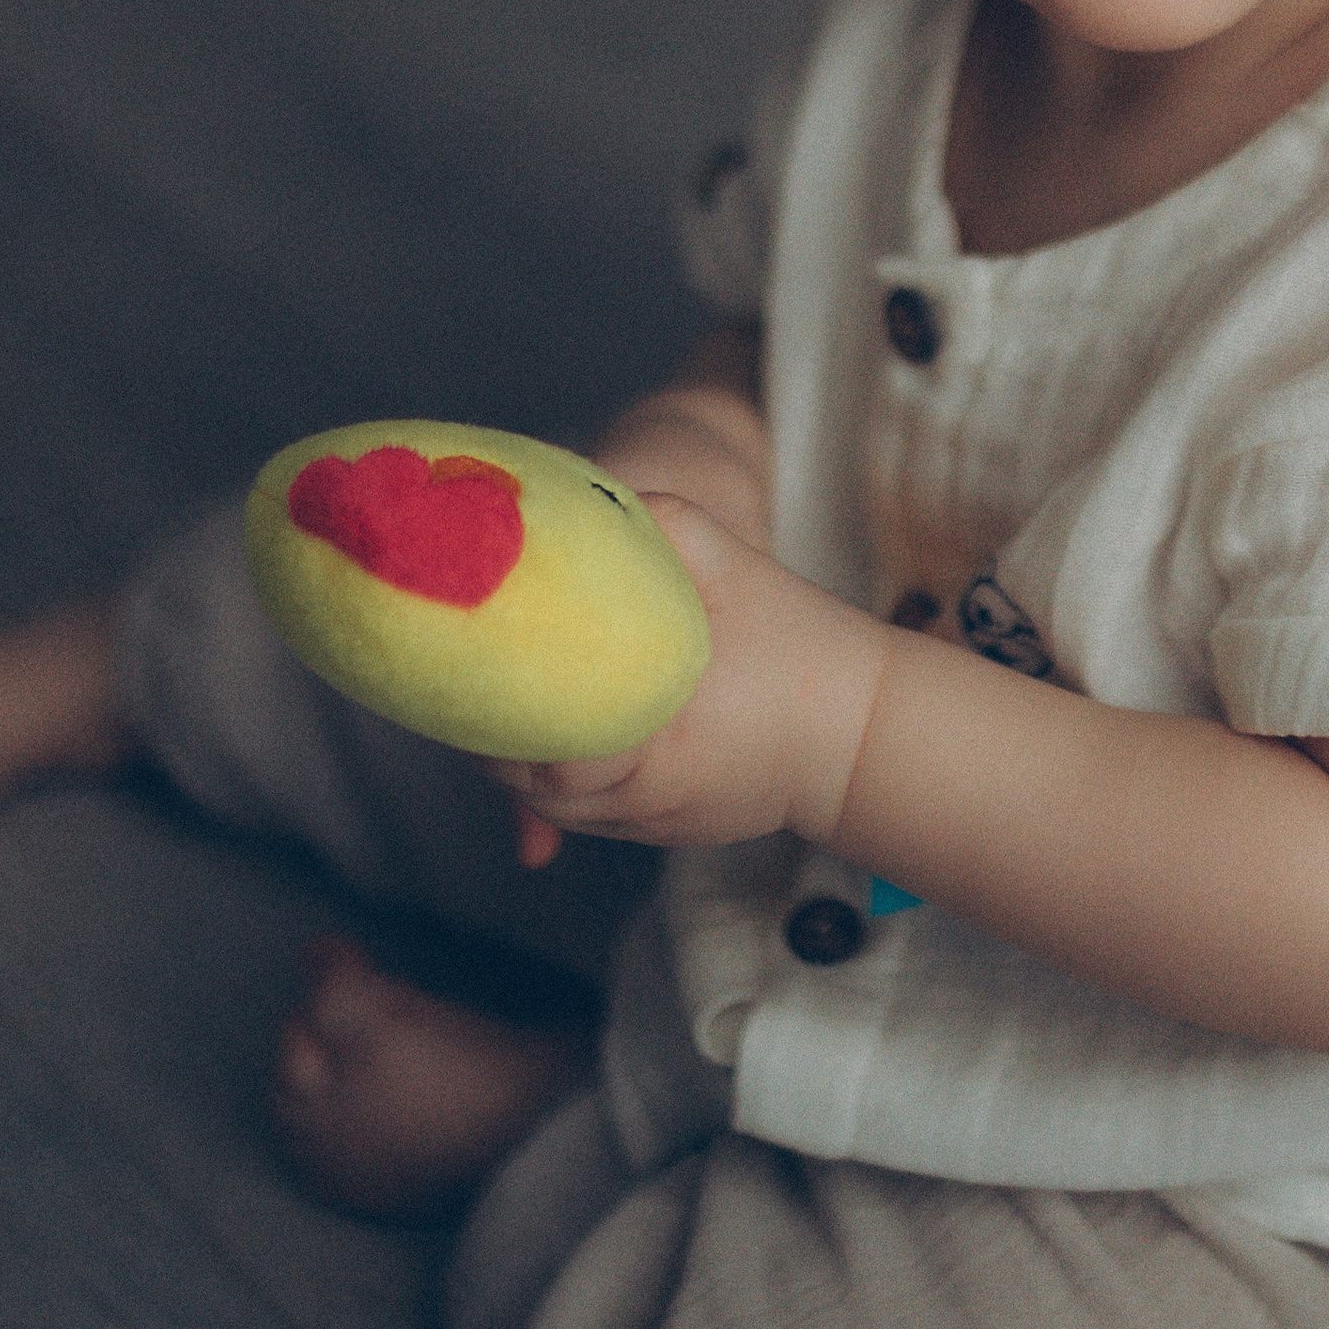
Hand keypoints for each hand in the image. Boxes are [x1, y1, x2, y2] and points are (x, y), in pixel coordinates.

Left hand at [500, 496, 885, 867]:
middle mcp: (641, 797)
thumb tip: (579, 498)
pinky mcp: (663, 831)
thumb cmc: (802, 646)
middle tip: (458, 674)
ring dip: (517, 759)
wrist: (869, 734)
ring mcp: (651, 824)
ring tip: (486, 700)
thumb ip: (657, 522)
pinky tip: (540, 734)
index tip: (465, 666)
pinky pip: (586, 812)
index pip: (535, 750)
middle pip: (528, 784)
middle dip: (488, 732)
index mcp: (651, 738)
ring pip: (550, 806)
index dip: (490, 712)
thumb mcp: (733, 564)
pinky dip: (556, 778)